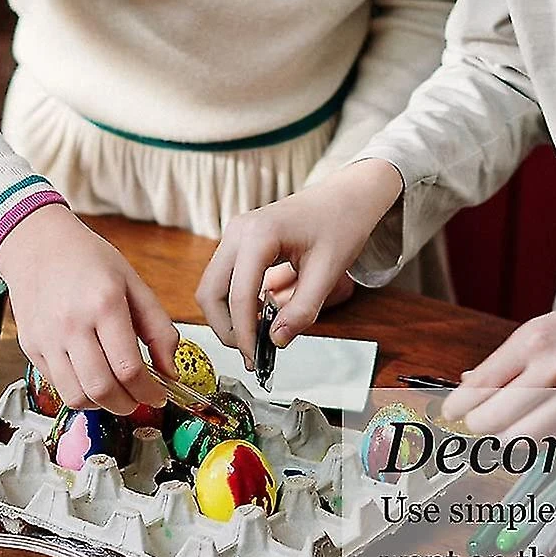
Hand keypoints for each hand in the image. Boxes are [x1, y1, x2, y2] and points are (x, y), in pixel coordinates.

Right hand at [0, 204, 179, 415]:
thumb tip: (170, 371)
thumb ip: (159, 328)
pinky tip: (92, 379)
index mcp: (105, 303)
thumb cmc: (88, 260)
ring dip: (102, 405)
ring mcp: (47, 338)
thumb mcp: (134, 283)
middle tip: (139, 400)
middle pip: (102, 389)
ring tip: (116, 393)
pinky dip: (79, 393)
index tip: (158, 394)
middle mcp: (72, 324)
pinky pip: (57, 386)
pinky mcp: (31, 347)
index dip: (148, 392)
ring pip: (76, 397)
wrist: (37, 245)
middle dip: (127, 405)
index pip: (129, 368)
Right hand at [196, 159, 403, 367]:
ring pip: (212, 287)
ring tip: (258, 336)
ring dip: (228, 316)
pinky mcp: (239, 241)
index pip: (239, 295)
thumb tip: (276, 341)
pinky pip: (224, 279)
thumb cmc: (340, 223)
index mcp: (259, 234)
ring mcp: (235, 234)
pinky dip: (235, 302)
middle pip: (210, 292)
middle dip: (226, 328)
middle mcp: (238, 231)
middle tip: (252, 352)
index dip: (244, 334)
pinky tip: (261, 314)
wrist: (346, 196)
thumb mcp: (329, 272)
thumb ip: (302, 310)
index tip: (255, 360)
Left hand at [440, 277, 555, 435]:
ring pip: (520, 440)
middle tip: (476, 418)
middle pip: (492, 421)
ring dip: (506, 436)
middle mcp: (553, 371)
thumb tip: (471, 385)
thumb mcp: (543, 325)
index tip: (451, 411)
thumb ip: (508, 360)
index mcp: (534, 341)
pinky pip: (552, 440)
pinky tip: (540, 421)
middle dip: (478, 424)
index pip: (480, 387)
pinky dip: (538, 438)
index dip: (458, 406)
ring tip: (506, 423)